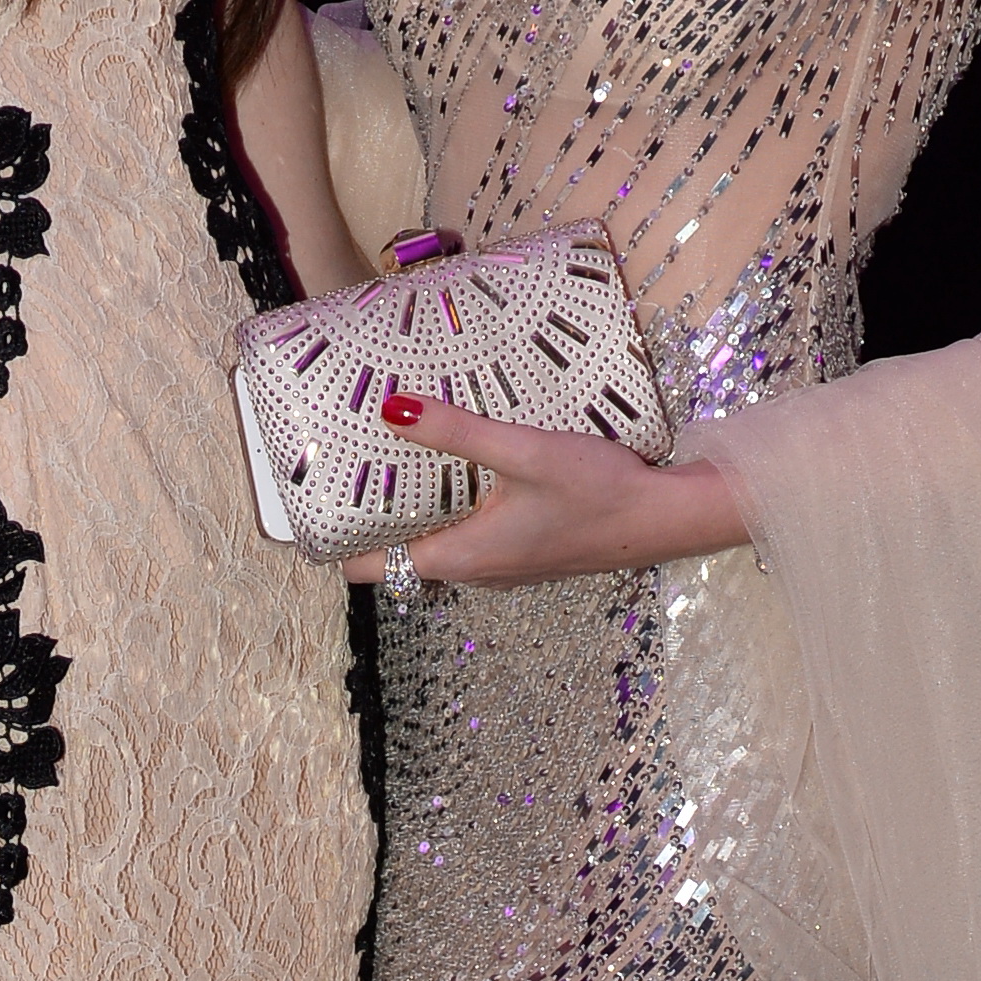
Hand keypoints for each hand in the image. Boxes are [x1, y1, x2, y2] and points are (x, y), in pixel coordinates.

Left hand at [354, 396, 744, 591]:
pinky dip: (454, 510)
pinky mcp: (527, 553)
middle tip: (352, 463)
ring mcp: (503, 567)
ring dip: (417, 511)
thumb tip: (389, 408)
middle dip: (372, 514)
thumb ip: (456, 432)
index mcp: (461, 557)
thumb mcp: (522, 452)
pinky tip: (465, 470)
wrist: (667, 520)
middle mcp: (476, 572)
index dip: (334, 541)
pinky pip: (471, 537)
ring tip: (400, 458)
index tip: (312, 503)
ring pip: (438, 544)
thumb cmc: (600, 492)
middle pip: (399, 554)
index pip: (370, 568)